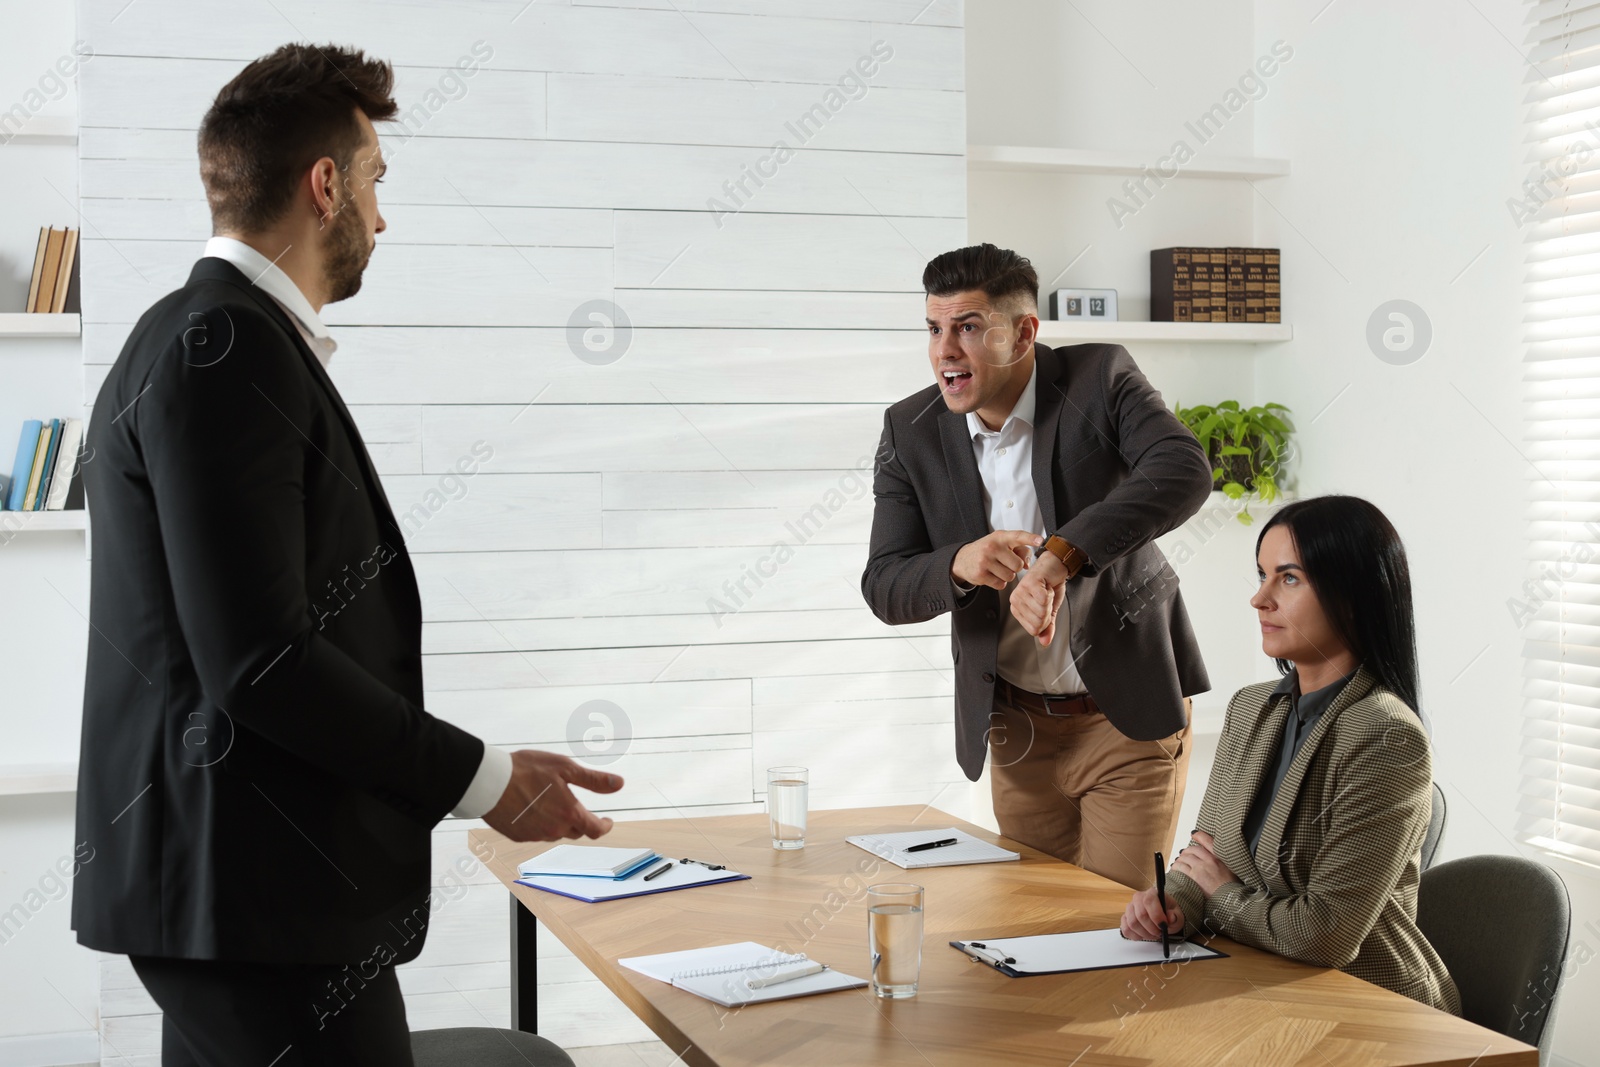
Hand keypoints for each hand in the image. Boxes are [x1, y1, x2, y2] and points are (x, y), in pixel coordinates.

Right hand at [481, 750, 624, 842]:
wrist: (489, 781)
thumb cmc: (525, 770)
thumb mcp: (565, 768)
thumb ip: (594, 780)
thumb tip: (619, 784)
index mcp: (569, 814)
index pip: (595, 830)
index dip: (604, 826)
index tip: (607, 821)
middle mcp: (553, 830)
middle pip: (575, 832)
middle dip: (580, 821)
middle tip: (577, 807)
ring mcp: (535, 836)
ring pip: (555, 833)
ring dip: (558, 822)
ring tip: (550, 802)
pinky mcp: (518, 836)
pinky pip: (536, 833)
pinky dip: (539, 823)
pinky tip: (532, 808)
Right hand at [952, 530, 1042, 590]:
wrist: (962, 559)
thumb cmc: (987, 550)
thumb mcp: (1001, 544)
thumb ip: (1019, 550)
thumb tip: (1028, 565)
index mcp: (1000, 537)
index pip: (1018, 536)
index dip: (1030, 538)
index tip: (1040, 540)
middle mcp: (992, 547)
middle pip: (1018, 565)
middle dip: (1014, 567)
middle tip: (1005, 563)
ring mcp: (985, 561)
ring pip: (1010, 576)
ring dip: (1006, 576)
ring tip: (997, 569)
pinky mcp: (981, 574)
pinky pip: (1001, 584)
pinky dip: (999, 583)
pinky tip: (991, 575)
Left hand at [1010, 550, 1066, 644]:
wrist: (1055, 565)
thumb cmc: (1050, 585)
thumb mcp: (1050, 611)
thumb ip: (1047, 627)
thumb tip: (1045, 642)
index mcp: (1018, 609)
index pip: (1035, 630)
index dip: (1046, 620)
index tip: (1045, 605)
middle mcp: (1015, 601)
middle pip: (1038, 622)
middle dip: (1049, 610)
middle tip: (1046, 597)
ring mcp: (1021, 592)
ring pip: (1041, 612)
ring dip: (1050, 601)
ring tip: (1046, 590)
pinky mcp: (1029, 584)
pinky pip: (1044, 600)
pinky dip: (1051, 593)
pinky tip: (1047, 585)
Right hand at [1120, 885, 1183, 941]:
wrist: (1162, 917)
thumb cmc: (1169, 914)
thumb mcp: (1177, 914)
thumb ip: (1175, 916)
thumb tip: (1171, 917)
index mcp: (1152, 893)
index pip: (1149, 901)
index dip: (1156, 915)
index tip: (1164, 925)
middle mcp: (1138, 898)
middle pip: (1140, 915)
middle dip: (1152, 928)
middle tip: (1159, 933)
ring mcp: (1130, 908)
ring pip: (1132, 923)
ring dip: (1145, 934)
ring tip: (1153, 934)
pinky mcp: (1125, 918)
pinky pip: (1126, 929)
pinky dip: (1136, 936)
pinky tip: (1144, 935)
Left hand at [1170, 830, 1238, 897]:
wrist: (1230, 901)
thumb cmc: (1232, 887)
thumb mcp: (1232, 869)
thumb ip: (1222, 858)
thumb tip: (1210, 852)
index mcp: (1220, 857)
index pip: (1207, 840)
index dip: (1199, 835)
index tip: (1194, 834)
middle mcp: (1210, 860)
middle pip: (1192, 850)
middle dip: (1186, 852)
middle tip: (1183, 855)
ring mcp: (1201, 868)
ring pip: (1184, 858)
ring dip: (1179, 860)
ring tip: (1178, 864)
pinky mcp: (1194, 877)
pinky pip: (1180, 868)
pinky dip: (1176, 868)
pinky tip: (1175, 871)